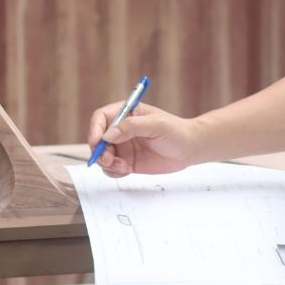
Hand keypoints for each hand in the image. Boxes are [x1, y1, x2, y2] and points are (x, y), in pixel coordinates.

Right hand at [86, 102, 202, 178]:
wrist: (189, 149)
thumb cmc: (176, 131)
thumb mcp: (156, 125)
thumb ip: (131, 127)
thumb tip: (108, 135)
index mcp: (125, 112)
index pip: (101, 117)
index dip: (94, 129)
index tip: (97, 142)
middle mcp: (120, 129)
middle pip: (97, 139)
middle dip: (99, 151)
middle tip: (108, 160)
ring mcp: (123, 146)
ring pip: (102, 156)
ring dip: (106, 163)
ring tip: (122, 166)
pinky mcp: (127, 162)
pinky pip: (111, 169)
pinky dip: (113, 172)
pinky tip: (127, 170)